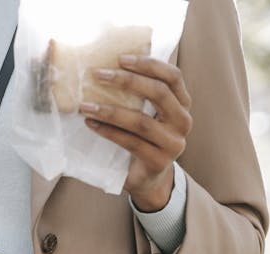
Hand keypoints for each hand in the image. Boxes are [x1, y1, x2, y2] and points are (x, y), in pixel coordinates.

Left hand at [79, 54, 192, 210]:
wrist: (149, 179)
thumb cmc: (143, 139)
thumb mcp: (146, 113)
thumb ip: (139, 95)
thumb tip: (106, 66)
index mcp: (183, 104)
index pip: (172, 76)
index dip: (148, 64)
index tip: (120, 58)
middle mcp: (183, 122)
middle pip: (159, 94)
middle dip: (127, 81)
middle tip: (98, 75)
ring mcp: (173, 143)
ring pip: (141, 121)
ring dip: (110, 111)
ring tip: (86, 105)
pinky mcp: (159, 161)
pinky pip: (130, 143)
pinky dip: (108, 132)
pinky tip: (91, 124)